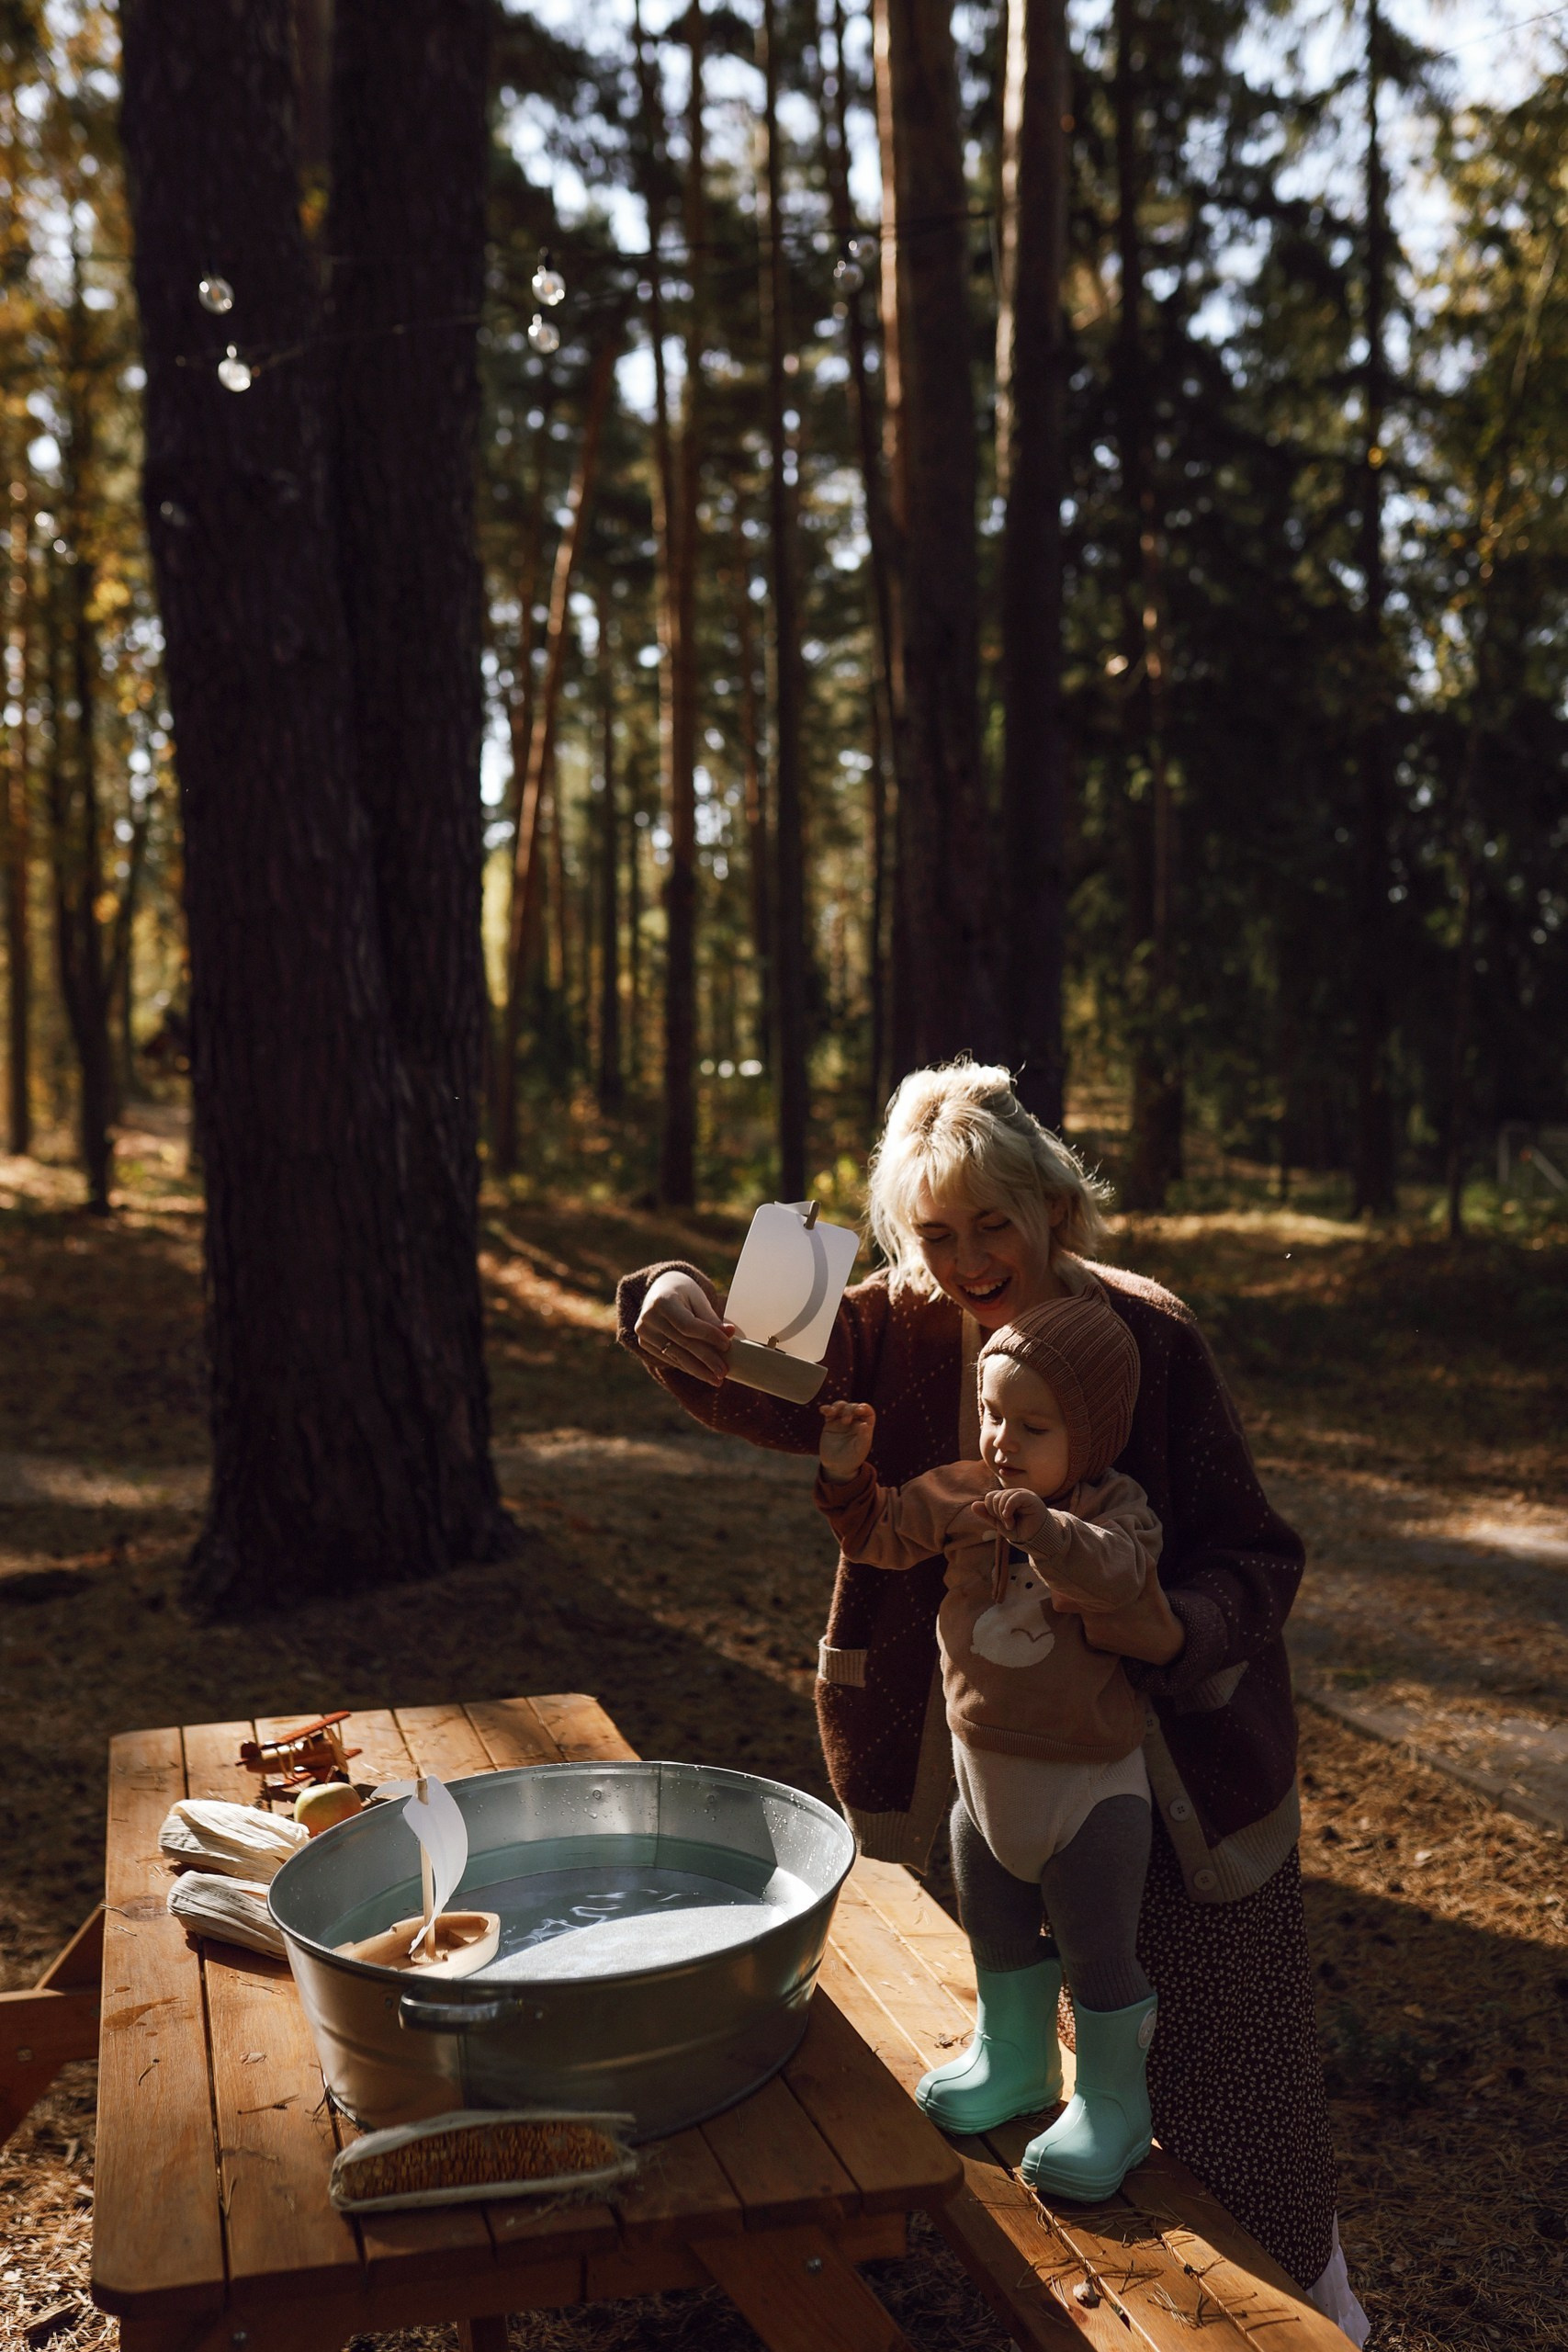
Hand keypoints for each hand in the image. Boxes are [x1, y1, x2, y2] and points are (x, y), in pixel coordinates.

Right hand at [635, 1271, 733, 1386]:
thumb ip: (710, 1318)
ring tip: (717, 1379)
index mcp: (662, 1300)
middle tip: (724, 1372)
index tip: (727, 1345)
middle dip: (706, 1359)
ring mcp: (644, 1332)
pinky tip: (703, 1374)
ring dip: (698, 1370)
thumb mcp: (697, 1298)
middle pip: (683, 1343)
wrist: (659, 1290)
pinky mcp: (644, 1343)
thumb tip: (729, 1334)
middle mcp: (649, 1317)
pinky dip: (688, 1367)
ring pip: (676, 1356)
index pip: (688, 1325)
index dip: (708, 1336)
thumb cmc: (683, 1292)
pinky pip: (670, 1359)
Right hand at [819, 1399, 874, 1479]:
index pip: (867, 1412)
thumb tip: (864, 1424)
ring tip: (832, 1412)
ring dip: (837, 1406)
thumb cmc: (852, 1459)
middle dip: (849, 1410)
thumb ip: (863, 1437)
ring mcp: (841, 1421)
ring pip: (841, 1406)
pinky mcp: (830, 1423)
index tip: (858, 1410)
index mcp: (864, 1426)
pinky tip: (823, 1410)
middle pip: (853, 1407)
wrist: (836, 1466)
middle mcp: (854, 1421)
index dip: (864, 1408)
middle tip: (845, 1421)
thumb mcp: (859, 1450)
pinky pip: (829, 1413)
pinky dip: (827, 1409)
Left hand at [969, 1487, 1048, 1545]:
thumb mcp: (1000, 1524)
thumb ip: (988, 1514)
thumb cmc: (1021, 1531)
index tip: (1001, 1522)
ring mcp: (1023, 1494)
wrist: (1037, 1540)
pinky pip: (1014, 1497)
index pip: (990, 1497)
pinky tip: (1010, 1519)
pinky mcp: (1030, 1498)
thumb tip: (973, 1505)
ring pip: (1002, 1497)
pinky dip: (1008, 1509)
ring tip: (1011, 1524)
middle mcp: (1014, 1494)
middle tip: (1007, 1524)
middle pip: (994, 1497)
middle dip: (996, 1513)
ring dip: (1003, 1515)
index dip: (990, 1511)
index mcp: (1007, 1498)